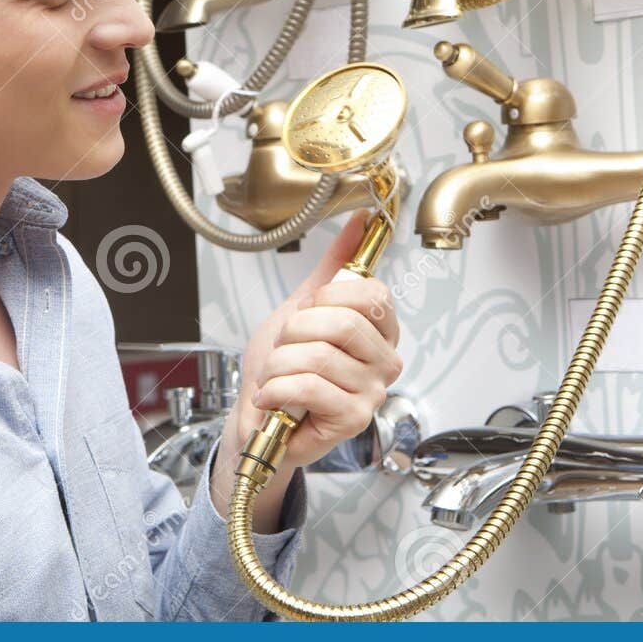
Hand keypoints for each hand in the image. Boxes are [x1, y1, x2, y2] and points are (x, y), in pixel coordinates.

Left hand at [236, 209, 402, 469]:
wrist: (257, 418)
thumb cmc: (282, 368)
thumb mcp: (302, 308)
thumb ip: (333, 268)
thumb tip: (359, 221)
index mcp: (380, 331)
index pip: (372, 296)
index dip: (327, 298)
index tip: (306, 311)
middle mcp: (384, 361)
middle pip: (344, 323)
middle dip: (296, 331)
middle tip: (285, 347)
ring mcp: (372, 392)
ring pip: (319, 356)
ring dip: (280, 364)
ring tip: (276, 376)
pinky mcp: (353, 420)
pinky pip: (311, 386)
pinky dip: (278, 388)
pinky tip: (271, 396)